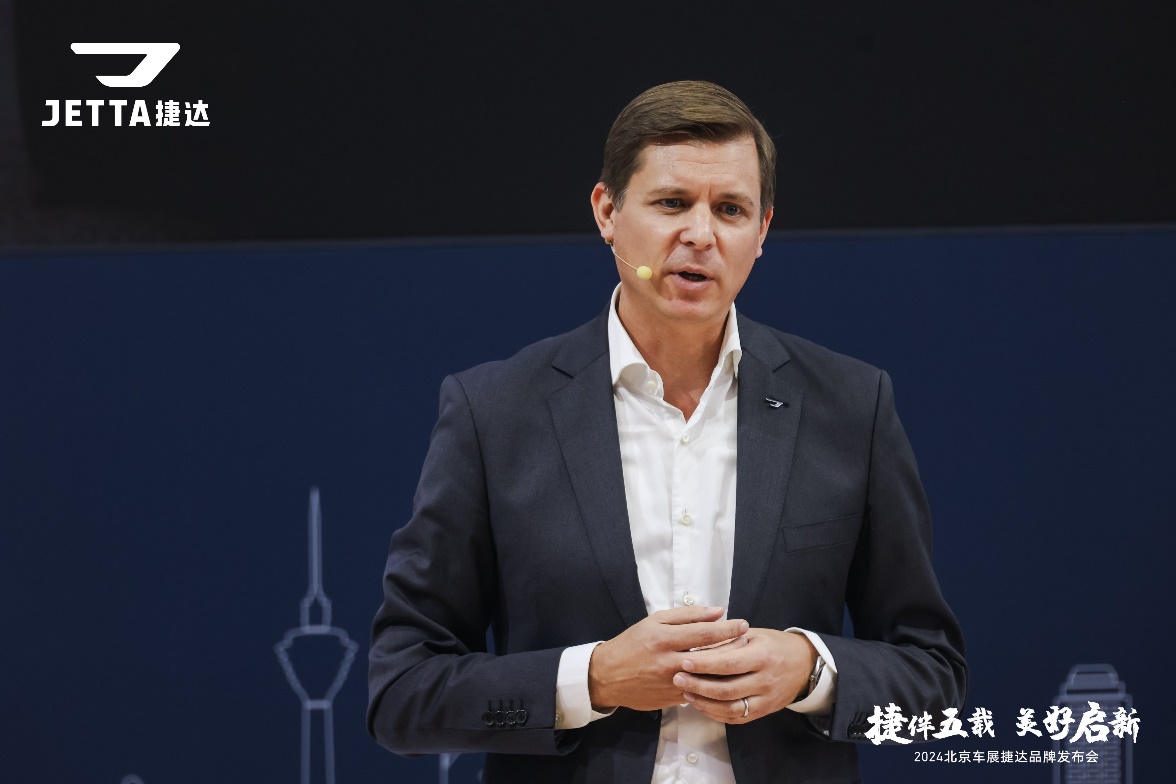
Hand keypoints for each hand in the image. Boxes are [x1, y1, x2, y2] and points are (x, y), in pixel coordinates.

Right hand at [588, 606, 748, 711]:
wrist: (608, 676)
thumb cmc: (633, 643)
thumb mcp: (654, 621)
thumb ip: (687, 615)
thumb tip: (717, 612)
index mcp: (664, 638)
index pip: (704, 633)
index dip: (727, 629)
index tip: (744, 624)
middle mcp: (669, 662)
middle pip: (711, 657)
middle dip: (733, 648)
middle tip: (748, 642)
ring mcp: (672, 683)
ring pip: (708, 677)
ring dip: (727, 668)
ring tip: (741, 658)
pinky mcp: (673, 699)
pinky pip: (700, 691)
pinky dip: (713, 683)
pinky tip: (723, 676)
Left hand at [673, 628, 816, 723]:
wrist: (804, 665)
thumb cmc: (774, 644)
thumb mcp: (754, 634)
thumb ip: (728, 640)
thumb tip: (697, 644)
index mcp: (762, 656)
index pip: (728, 663)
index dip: (704, 664)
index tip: (683, 660)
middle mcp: (765, 680)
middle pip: (726, 689)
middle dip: (698, 685)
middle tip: (676, 677)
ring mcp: (765, 700)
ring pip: (730, 708)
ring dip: (704, 702)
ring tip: (685, 692)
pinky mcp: (763, 712)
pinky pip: (736, 717)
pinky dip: (715, 713)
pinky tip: (700, 704)